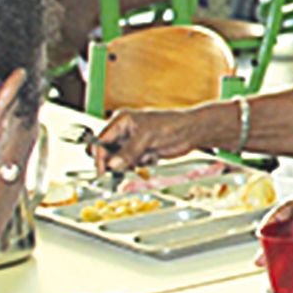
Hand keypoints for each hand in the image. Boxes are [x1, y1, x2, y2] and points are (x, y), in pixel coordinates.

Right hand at [96, 106, 221, 170]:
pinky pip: (133, 164)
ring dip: (132, 164)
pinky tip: (154, 156)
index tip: (102, 171)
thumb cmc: (172, 126)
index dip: (100, 157)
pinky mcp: (142, 152)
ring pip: (120, 161)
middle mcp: (124, 132)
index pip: (101, 141)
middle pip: (108, 153)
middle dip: (116, 162)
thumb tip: (112, 164)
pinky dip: (142, 164)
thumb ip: (129, 151)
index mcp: (121, 121)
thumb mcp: (147, 137)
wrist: (192, 132)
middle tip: (127, 166)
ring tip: (148, 156)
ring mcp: (132, 143)